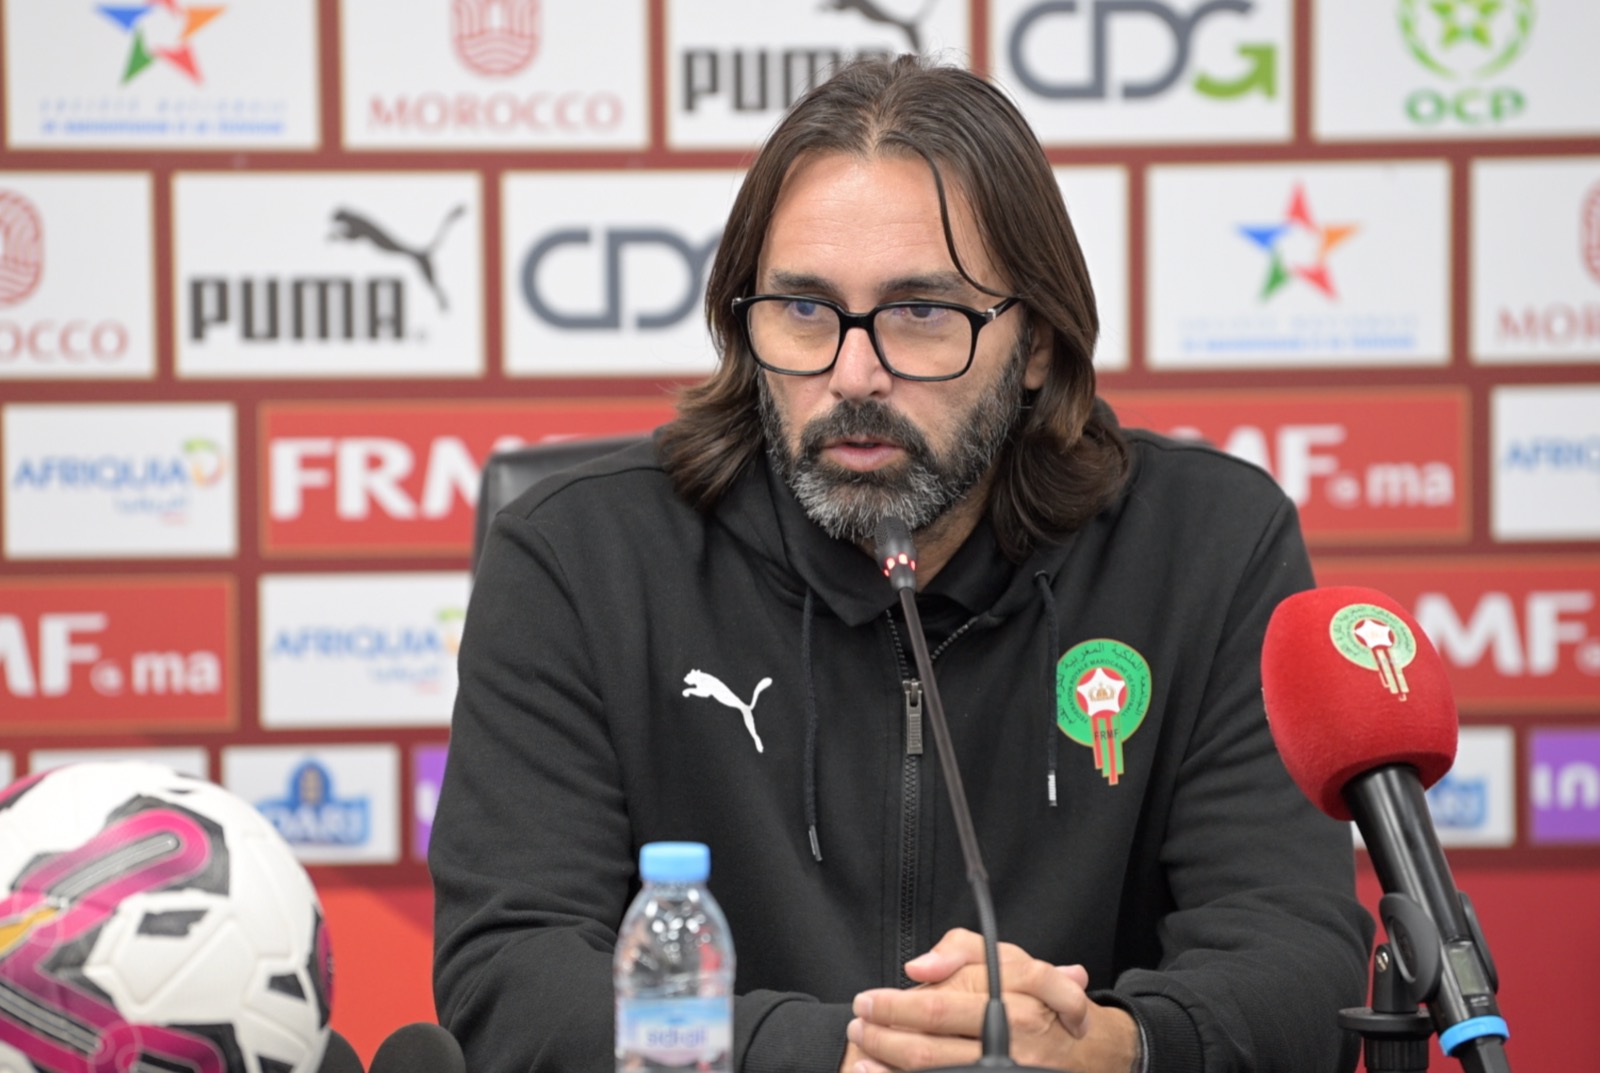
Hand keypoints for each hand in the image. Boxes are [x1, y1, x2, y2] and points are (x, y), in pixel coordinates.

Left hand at [842, 928, 1139, 1072]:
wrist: (1084, 1050)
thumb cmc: (1040, 997)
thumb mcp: (1011, 958)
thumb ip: (960, 950)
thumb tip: (919, 968)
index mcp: (1011, 1002)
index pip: (937, 1006)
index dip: (894, 1005)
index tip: (867, 999)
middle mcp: (1008, 1042)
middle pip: (928, 1047)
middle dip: (883, 1035)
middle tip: (859, 1022)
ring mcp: (1003, 1070)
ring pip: (933, 1071)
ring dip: (888, 1062)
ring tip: (862, 1049)